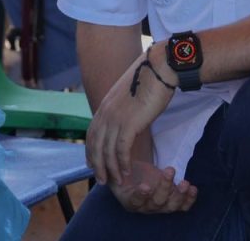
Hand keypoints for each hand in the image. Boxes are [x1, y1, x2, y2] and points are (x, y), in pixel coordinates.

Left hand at [86, 48, 176, 184]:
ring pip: (107, 150)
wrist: (159, 68)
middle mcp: (106, 112)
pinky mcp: (129, 123)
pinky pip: (121, 149)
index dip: (90, 150)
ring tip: (117, 182)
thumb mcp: (129, 95)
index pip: (91, 132)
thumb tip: (127, 116)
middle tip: (101, 180)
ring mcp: (116, 118)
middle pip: (95, 144)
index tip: (91, 163)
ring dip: (111, 169)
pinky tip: (127, 172)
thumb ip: (123, 108)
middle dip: (97, 164)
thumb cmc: (149, 79)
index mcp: (105, 105)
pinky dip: (123, 163)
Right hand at [110, 161, 196, 213]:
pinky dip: (189, 199)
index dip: (140, 195)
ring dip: (179, 195)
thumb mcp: (118, 166)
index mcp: (129, 200)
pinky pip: (182, 206)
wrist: (135, 174)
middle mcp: (145, 206)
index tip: (145, 186)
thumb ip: (118, 163)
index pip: (135, 201)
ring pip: (170, 205)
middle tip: (169, 170)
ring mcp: (160, 206)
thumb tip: (116, 153)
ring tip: (185, 182)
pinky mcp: (171, 203)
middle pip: (156, 202)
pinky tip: (193, 189)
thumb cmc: (126, 169)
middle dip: (164, 187)